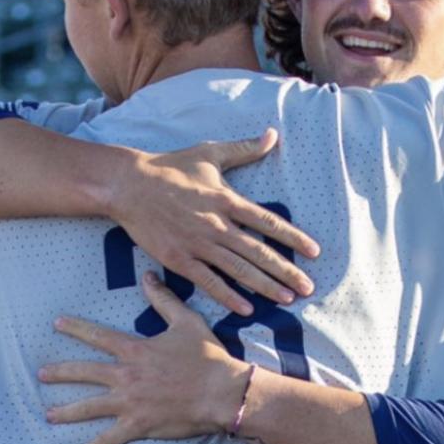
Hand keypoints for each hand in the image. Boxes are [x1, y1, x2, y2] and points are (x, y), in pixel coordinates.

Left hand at [40, 272, 250, 443]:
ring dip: (67, 411)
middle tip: (41, 373)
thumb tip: (148, 276)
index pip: (99, 336)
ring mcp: (129, 403)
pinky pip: (109, 440)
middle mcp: (127, 375)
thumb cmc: (206, 355)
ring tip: (49, 414)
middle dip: (60, 372)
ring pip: (89, 407)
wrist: (220, 390)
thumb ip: (164, 299)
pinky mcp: (138, 426)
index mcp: (136, 350)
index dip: (76, 329)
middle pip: (85, 372)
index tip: (57, 324)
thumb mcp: (187, 320)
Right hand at [109, 128, 318, 315]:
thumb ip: (244, 149)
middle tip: (308, 287)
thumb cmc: (172, 166)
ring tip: (287, 299)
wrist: (129, 185)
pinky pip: (208, 282)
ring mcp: (198, 244)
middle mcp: (217, 225)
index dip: (294, 238)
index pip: (268, 222)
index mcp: (227, 200)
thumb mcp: (210, 154)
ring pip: (238, 270)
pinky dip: (228, 296)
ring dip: (265, 286)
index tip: (315, 251)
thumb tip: (272, 134)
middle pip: (259, 252)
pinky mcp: (179, 259)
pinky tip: (247, 309)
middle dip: (286, 271)